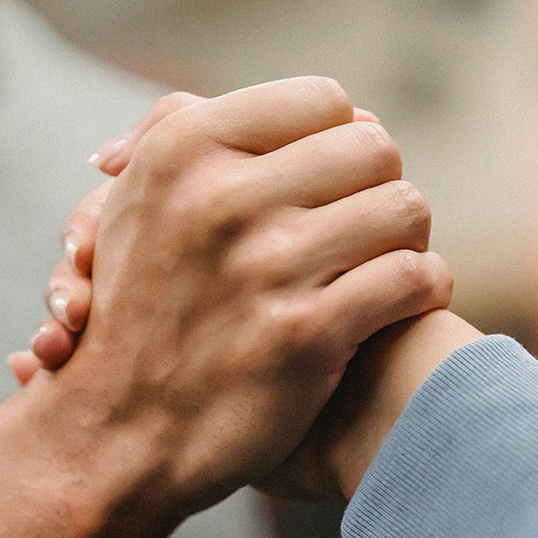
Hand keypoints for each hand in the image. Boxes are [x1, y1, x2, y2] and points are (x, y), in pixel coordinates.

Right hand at [21, 78, 451, 507]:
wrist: (113, 437)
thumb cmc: (138, 316)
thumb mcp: (134, 203)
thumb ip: (194, 133)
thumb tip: (301, 106)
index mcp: (182, 150)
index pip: (321, 100)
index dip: (339, 142)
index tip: (330, 186)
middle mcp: (221, 197)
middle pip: (374, 147)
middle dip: (377, 188)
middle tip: (364, 228)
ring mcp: (265, 265)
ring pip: (404, 207)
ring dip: (406, 240)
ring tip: (383, 266)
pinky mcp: (304, 333)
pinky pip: (415, 277)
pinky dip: (423, 290)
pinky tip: (398, 306)